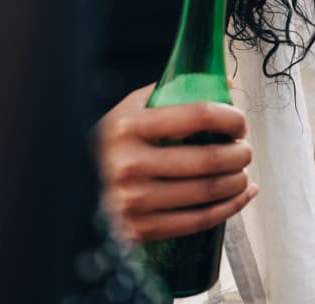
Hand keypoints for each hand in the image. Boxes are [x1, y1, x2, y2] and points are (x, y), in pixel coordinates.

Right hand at [95, 84, 257, 242]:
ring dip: (238, 180)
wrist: (71, 189)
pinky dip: (230, 207)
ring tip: (242, 171)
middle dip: (240, 152)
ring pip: (208, 190)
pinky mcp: (140, 229)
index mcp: (128, 126)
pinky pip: (200, 220)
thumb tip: (225, 86)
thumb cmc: (110, 145)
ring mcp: (134, 200)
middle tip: (244, 148)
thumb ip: (172, 92)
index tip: (238, 122)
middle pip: (209, 158)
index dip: (230, 118)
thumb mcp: (129, 109)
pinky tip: (242, 194)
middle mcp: (129, 164)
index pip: (198, 115)